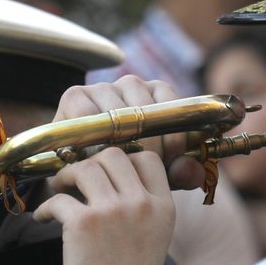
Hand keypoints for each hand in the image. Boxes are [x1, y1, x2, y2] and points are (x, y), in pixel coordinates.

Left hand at [33, 148, 172, 264]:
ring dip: (66, 176)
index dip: (123, 158)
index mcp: (161, 204)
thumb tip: (110, 180)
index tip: (105, 171)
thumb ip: (142, 205)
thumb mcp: (155, 233)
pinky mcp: (84, 224)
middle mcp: (139, 202)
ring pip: (85, 168)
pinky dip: (45, 208)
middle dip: (90, 163)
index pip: (147, 158)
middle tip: (75, 178)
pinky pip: (58, 199)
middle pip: (112, 155)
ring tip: (58, 189)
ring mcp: (111, 211)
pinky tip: (43, 218)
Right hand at [56, 76, 205, 189]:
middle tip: (144, 174)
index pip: (172, 105)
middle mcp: (130, 84)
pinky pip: (88, 115)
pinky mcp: (75, 95)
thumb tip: (189, 170)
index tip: (171, 164)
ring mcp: (102, 87)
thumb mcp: (156, 177)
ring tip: (119, 169)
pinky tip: (95, 158)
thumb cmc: (123, 173)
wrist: (78, 180)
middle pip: (145, 111)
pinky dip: (92, 137)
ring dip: (120, 144)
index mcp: (157, 94)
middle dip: (149, 146)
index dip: (174, 136)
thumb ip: (179, 174)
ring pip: (118, 115)